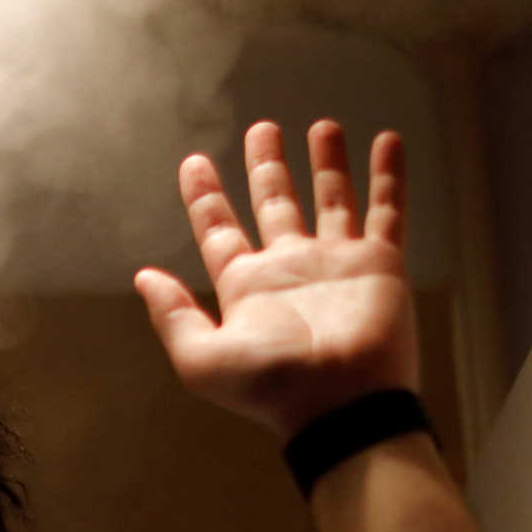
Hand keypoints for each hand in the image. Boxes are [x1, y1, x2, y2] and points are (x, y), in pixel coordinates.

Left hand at [134, 119, 416, 441]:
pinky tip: (387, 140)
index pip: (220, 229)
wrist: (343, 405)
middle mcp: (290, 268)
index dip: (205, 196)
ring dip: (327, 163)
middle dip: (267, 166)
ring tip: (322, 126)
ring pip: (332, 200)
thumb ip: (172, 315)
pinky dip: (388, 176)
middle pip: (275, 203)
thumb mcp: (203, 358)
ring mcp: (337, 263)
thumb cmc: (273, 387)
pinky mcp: (380, 264)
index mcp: (246, 286)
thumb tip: (143, 276)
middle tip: (262, 129)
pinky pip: (387, 210)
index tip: (194, 161)